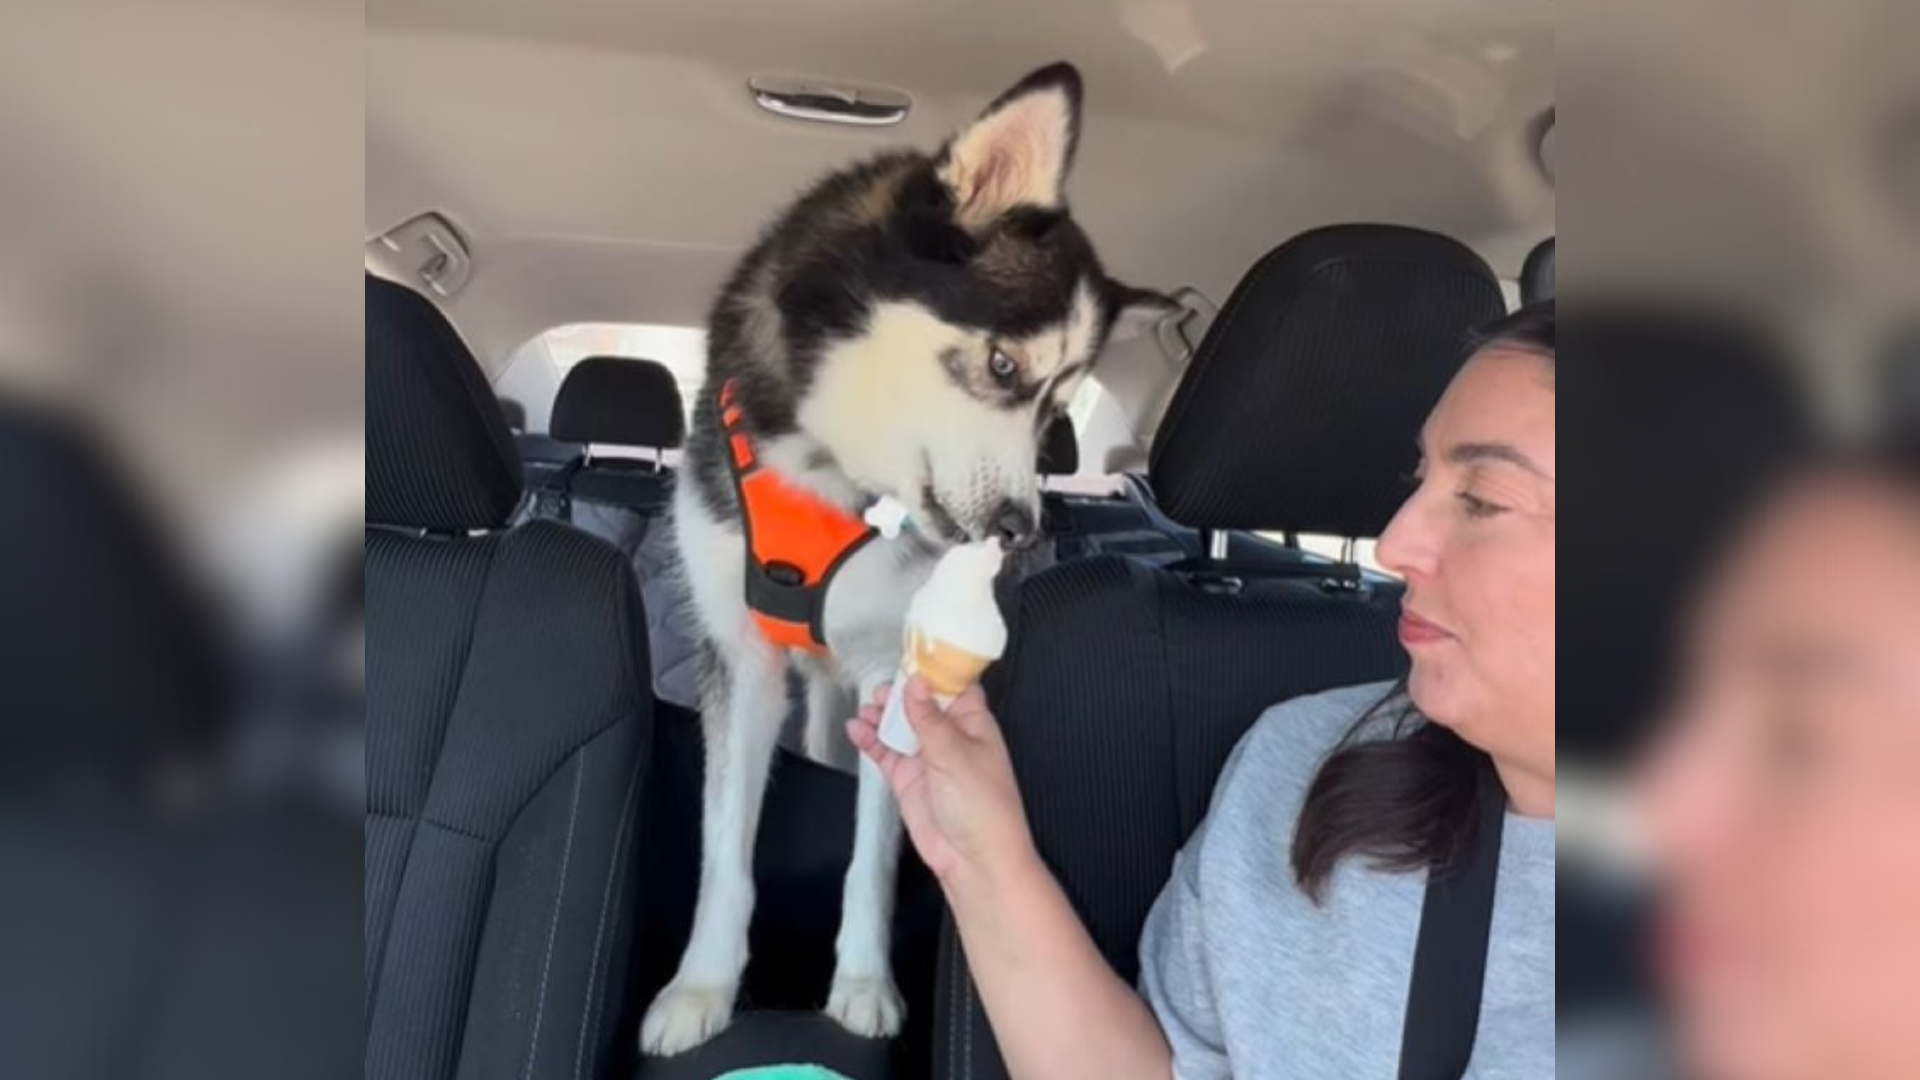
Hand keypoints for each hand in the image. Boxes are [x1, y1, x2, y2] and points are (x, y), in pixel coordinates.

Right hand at [847, 678, 1038, 891]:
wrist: (974, 860)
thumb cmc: (981, 806)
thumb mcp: (954, 754)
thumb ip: (929, 718)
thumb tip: (915, 682)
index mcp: (974, 724)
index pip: (954, 686)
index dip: (935, 671)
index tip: (911, 654)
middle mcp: (951, 737)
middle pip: (921, 704)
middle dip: (901, 693)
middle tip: (881, 688)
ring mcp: (928, 759)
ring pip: (900, 727)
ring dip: (882, 716)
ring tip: (866, 707)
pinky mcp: (908, 780)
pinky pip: (886, 753)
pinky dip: (871, 741)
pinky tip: (856, 729)